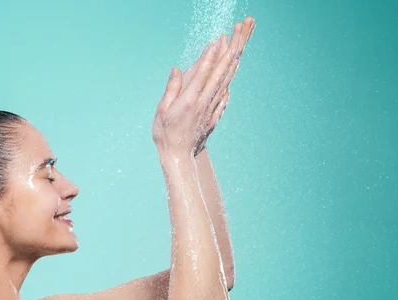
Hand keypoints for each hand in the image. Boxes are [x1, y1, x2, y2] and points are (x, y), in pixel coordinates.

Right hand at [152, 41, 239, 157]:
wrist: (178, 157)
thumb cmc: (164, 134)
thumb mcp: (162, 110)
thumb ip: (171, 89)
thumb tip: (176, 69)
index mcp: (189, 100)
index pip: (202, 73)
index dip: (209, 57)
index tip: (215, 42)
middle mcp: (202, 104)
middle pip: (216, 78)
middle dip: (223, 59)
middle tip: (231, 44)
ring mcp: (209, 112)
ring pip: (222, 88)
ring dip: (229, 72)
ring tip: (236, 58)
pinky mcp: (212, 120)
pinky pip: (222, 102)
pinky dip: (226, 90)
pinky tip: (229, 84)